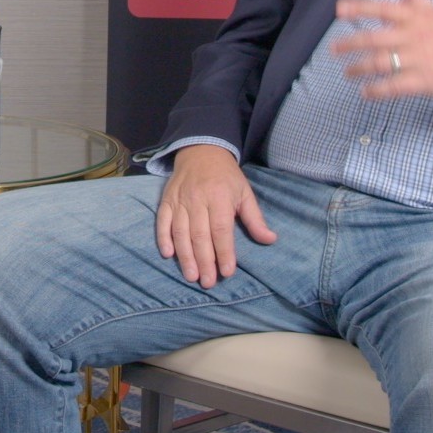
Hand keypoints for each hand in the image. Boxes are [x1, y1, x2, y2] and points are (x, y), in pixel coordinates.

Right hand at [156, 145, 276, 286]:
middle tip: (208, 282)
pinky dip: (163, 238)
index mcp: (220, 196)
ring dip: (185, 256)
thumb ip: (255, 219)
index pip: (221, 228)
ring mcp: (180, 199)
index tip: (227, 271)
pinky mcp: (166, 200)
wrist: (202, 150)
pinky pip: (162, 221)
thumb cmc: (227, 176)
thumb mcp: (245, 192)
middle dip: (204, 260)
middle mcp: (198, 199)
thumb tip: (270, 240)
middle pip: (200, 234)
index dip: (224, 251)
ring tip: (192, 276)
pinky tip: (168, 255)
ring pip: (181, 231)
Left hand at [332, 0, 432, 105]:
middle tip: (334, 49)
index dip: (359, 8)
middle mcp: (414, 36)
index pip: (383, 8)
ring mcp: (418, 59)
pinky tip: (365, 92)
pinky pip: (392, 86)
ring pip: (379, 63)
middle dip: (350, 43)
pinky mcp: (423, 81)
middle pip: (374, 38)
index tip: (339, 10)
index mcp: (418, 17)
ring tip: (348, 73)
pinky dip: (375, 90)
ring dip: (359, 68)